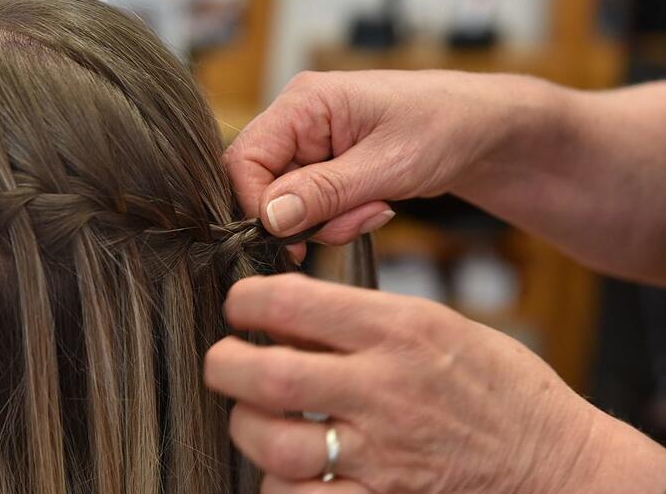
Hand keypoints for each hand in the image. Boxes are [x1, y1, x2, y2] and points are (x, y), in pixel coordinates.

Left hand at [205, 274, 618, 492]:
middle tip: (221, 362)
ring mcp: (384, 452)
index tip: (238, 306)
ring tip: (251, 416)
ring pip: (276, 444)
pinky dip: (281, 483)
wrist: (554, 462)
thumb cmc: (498, 386)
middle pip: (270, 376)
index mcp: (399, 330)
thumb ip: (366, 317)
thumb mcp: (439, 325)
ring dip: (247, 427)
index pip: (294, 303)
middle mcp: (386, 389)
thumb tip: (288, 314)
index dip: (246, 300)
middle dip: (225, 365)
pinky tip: (286, 467)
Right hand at [223, 70, 550, 243]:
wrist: (487, 130)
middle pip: (262, 183)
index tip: (293, 238)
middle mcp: (299, 118)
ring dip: (327, 221)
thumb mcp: (388, 165)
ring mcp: (311, 142)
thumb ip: (324, 192)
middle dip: (304, 216)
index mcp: (304, 102)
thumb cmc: (447, 127)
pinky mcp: (325, 164)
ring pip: (286, 201)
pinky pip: (310, 203)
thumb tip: (270, 218)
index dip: (258, 205)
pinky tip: (375, 206)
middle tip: (355, 221)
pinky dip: (338, 218)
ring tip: (376, 210)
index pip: (244, 159)